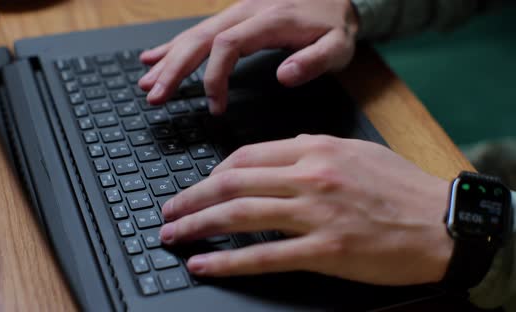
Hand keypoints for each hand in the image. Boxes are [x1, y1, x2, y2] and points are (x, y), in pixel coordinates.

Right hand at [138, 0, 358, 113]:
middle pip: (200, 38)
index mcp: (269, 21)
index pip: (228, 46)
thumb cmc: (335, 24)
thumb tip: (284, 75)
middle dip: (174, 68)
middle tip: (154, 95)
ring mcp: (237, 12)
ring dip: (168, 58)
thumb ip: (314, 60)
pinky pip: (199, 31)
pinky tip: (154, 56)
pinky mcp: (233, 17)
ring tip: (146, 81)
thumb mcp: (338, 45)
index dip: (214, 77)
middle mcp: (246, 12)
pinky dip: (174, 44)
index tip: (215, 107)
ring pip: (194, 34)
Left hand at [159, 135, 453, 285]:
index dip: (212, 174)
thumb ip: (309, 149)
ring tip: (173, 235)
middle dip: (191, 198)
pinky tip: (204, 264)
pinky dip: (227, 262)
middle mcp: (308, 177)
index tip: (198, 187)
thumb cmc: (399, 188)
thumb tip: (274, 155)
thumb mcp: (353, 151)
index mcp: (314, 150)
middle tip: (168, 212)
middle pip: (231, 183)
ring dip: (198, 225)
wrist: (441, 223)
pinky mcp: (323, 252)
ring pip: (239, 216)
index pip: (245, 156)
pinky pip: (263, 256)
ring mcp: (314, 215)